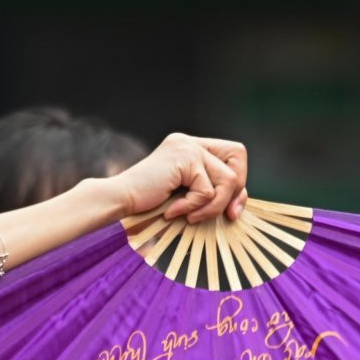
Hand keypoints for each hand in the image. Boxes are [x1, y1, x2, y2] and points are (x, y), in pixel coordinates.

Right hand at [108, 133, 248, 223]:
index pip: (235, 154)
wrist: (120, 203)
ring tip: (190, 216)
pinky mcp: (183, 158)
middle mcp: (191, 142)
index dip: (240, 181)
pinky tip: (173, 212)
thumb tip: (239, 205)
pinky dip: (194, 208)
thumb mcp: (189, 200)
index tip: (231, 210)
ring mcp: (187, 147)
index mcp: (193, 148)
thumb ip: (213, 196)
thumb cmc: (151, 208)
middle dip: (235, 191)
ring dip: (213, 207)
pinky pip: (207, 191)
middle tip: (223, 214)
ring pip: (227, 179)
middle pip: (238, 157)